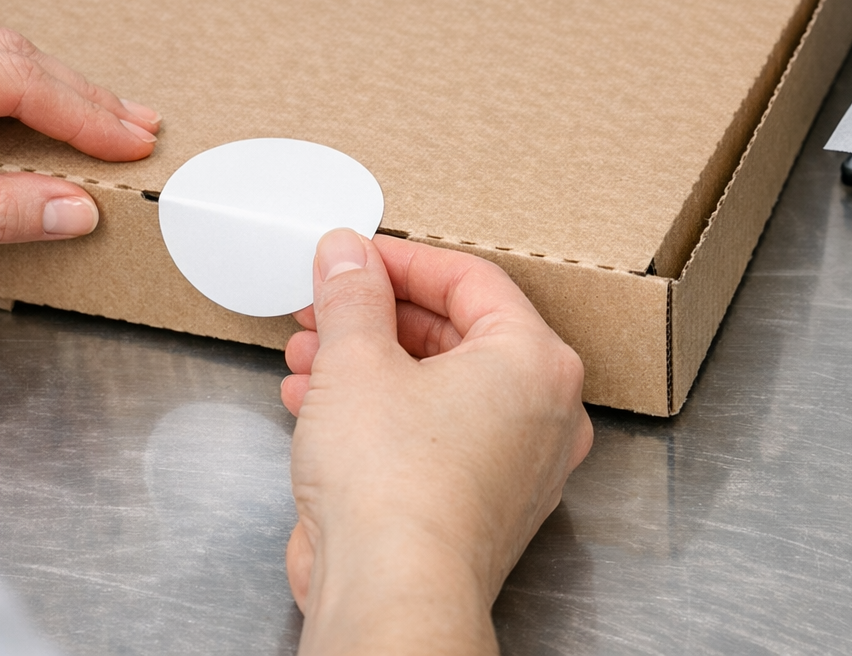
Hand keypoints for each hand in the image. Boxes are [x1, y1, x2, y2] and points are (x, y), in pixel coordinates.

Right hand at [281, 230, 592, 655]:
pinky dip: (380, 415)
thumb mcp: (356, 361)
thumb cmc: (395, 488)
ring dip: (366, 367)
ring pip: (438, 388)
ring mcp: (517, 466)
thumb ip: (352, 297)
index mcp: (536, 361)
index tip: (354, 257)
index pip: (471, 280)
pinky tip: (317, 407)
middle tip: (325, 306)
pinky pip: (434, 436)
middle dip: (376, 319)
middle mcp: (543, 413)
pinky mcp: (481, 506)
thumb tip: (346, 257)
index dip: (401, 261)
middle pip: (455, 335)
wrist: (391, 594)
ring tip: (308, 357)